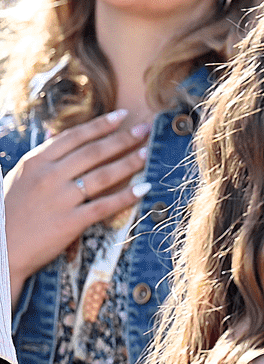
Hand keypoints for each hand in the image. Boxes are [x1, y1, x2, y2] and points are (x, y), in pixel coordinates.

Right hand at [4, 109, 149, 290]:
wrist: (1, 247)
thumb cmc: (11, 212)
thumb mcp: (21, 177)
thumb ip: (44, 159)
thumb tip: (60, 136)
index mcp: (35, 162)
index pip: (74, 137)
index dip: (100, 125)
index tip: (122, 115)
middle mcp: (48, 176)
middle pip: (93, 152)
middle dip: (122, 138)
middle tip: (144, 129)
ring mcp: (60, 199)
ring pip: (102, 175)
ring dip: (129, 163)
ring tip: (148, 153)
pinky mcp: (70, 222)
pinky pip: (104, 206)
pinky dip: (126, 197)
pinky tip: (144, 188)